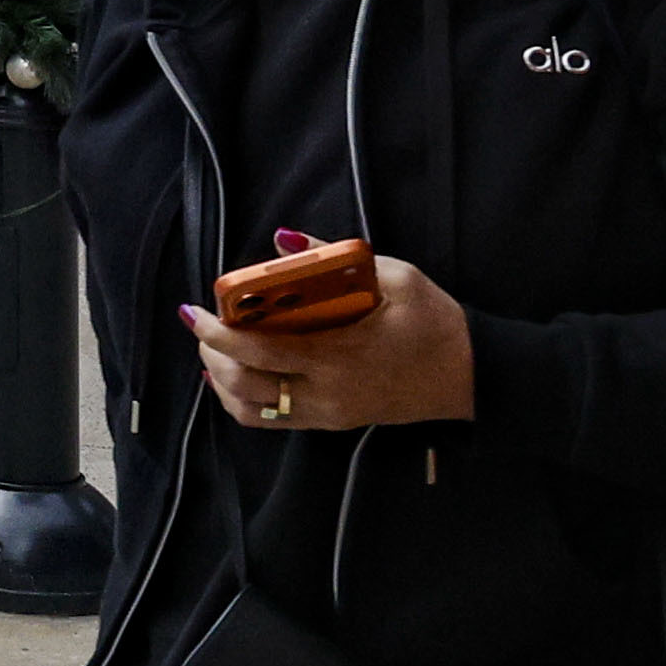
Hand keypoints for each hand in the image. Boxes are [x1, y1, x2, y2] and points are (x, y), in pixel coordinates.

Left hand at [182, 254, 476, 433]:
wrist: (470, 375)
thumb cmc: (434, 321)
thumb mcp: (396, 277)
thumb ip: (333, 259)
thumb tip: (282, 242)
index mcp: (339, 354)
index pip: (260, 350)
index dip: (218, 333)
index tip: (195, 311)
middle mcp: (326, 392)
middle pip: (245, 384)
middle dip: (211, 354)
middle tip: (202, 324)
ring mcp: (327, 413)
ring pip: (252, 410)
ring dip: (221, 381)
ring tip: (212, 350)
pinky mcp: (331, 422)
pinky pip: (272, 421)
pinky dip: (243, 401)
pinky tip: (234, 377)